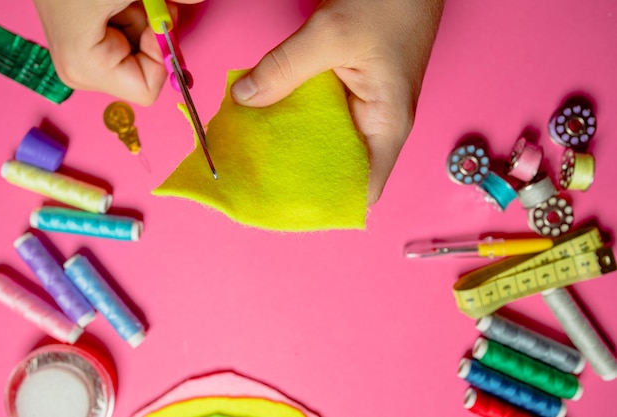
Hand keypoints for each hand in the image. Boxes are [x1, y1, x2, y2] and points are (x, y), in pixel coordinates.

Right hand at [31, 0, 202, 105]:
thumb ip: (171, 1)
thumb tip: (199, 0)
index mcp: (87, 69)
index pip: (147, 89)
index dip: (159, 53)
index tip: (154, 19)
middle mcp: (81, 72)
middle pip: (143, 71)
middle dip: (151, 35)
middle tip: (141, 3)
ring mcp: (81, 60)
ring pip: (137, 52)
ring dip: (142, 21)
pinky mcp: (84, 45)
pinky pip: (126, 39)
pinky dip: (132, 17)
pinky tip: (116, 1)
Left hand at [231, 0, 444, 204]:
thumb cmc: (392, 1)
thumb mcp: (331, 33)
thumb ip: (285, 68)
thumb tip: (244, 97)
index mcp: (387, 124)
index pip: (364, 187)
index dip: (330, 201)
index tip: (288, 203)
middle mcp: (377, 123)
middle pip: (337, 166)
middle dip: (300, 173)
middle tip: (258, 175)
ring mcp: (363, 106)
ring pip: (325, 139)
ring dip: (293, 142)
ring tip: (255, 148)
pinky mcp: (350, 88)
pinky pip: (319, 112)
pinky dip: (295, 114)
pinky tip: (266, 112)